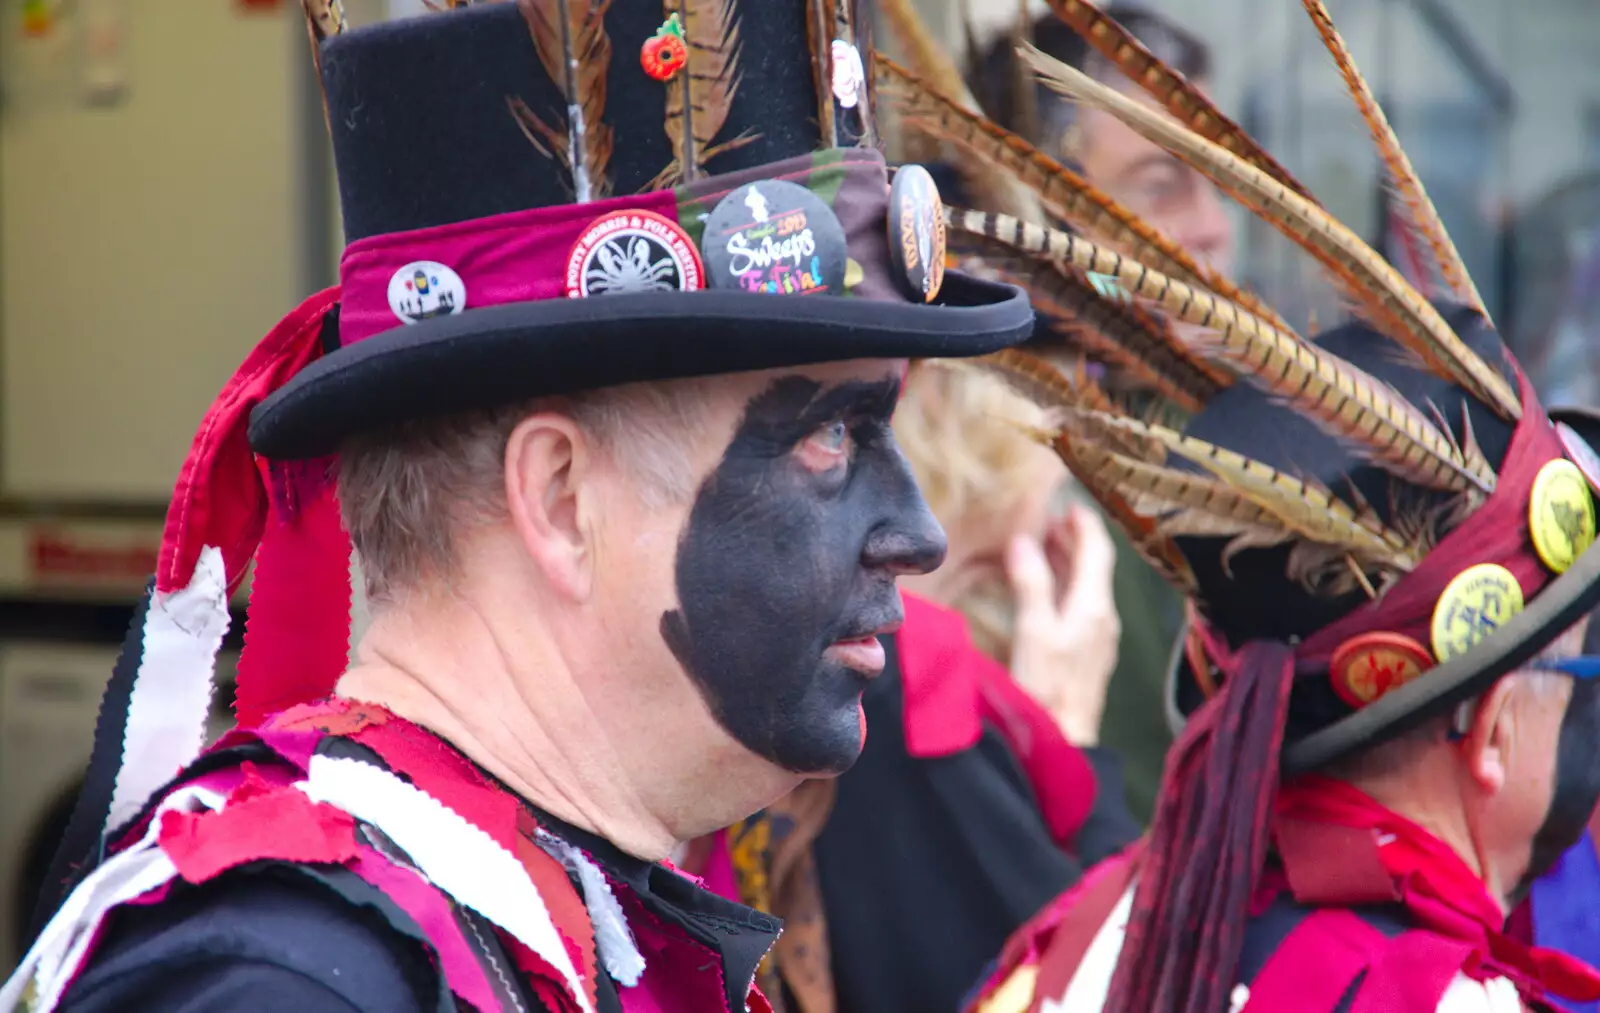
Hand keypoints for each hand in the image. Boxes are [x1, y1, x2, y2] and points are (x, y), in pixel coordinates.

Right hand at [1005, 504, 1120, 746]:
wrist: (1062, 742)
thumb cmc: (1047, 689)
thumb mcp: (1034, 630)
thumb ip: (1031, 583)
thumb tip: (1025, 540)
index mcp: (1095, 607)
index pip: (1098, 552)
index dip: (1085, 525)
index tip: (1069, 503)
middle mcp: (1103, 619)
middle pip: (1094, 567)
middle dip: (1074, 540)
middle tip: (1051, 518)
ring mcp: (1096, 638)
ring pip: (1086, 587)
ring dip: (1068, 562)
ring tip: (1045, 542)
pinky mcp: (1085, 654)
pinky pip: (1079, 605)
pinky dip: (1064, 585)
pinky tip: (1046, 587)